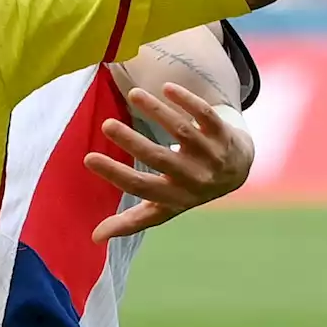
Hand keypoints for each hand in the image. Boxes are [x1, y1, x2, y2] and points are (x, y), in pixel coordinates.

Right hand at [84, 83, 253, 242]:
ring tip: (133, 94)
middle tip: (106, 125)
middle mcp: (194, 178)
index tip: (88, 158)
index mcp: (174, 197)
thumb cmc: (187, 188)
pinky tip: (167, 88)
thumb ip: (132, 220)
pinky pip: (205, 115)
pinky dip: (188, 101)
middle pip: (161, 159)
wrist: (237, 169)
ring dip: (157, 112)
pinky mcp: (222, 133)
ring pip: (182, 132)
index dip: (115, 175)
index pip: (141, 187)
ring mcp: (210, 155)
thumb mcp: (164, 207)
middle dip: (133, 143)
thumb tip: (95, 238)